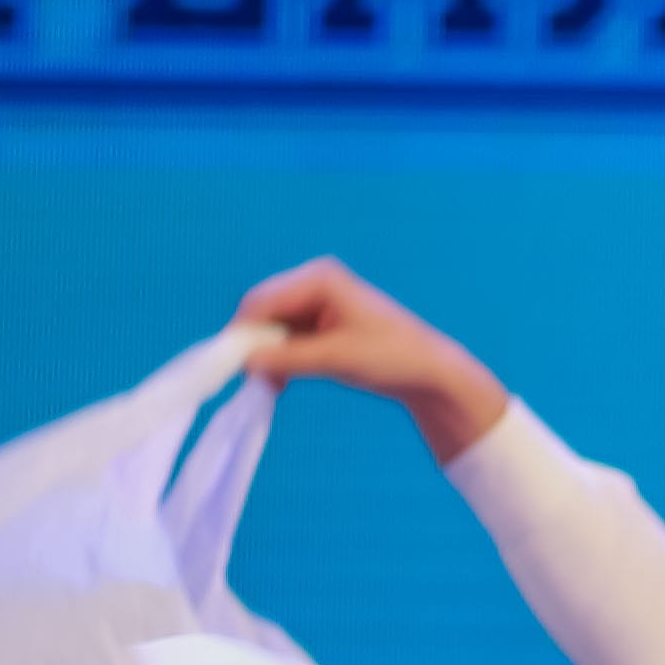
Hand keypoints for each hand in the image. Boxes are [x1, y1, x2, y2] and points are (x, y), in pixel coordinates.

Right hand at [234, 256, 509, 465]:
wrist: (430, 371)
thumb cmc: (392, 357)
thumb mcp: (337, 358)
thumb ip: (290, 359)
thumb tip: (247, 363)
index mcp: (319, 278)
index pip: (263, 300)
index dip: (243, 331)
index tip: (234, 365)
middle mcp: (314, 283)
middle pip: (263, 311)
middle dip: (255, 344)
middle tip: (251, 379)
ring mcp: (316, 303)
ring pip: (272, 328)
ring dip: (267, 355)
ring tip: (270, 385)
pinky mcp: (320, 324)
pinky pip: (286, 339)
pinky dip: (280, 359)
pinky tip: (278, 383)